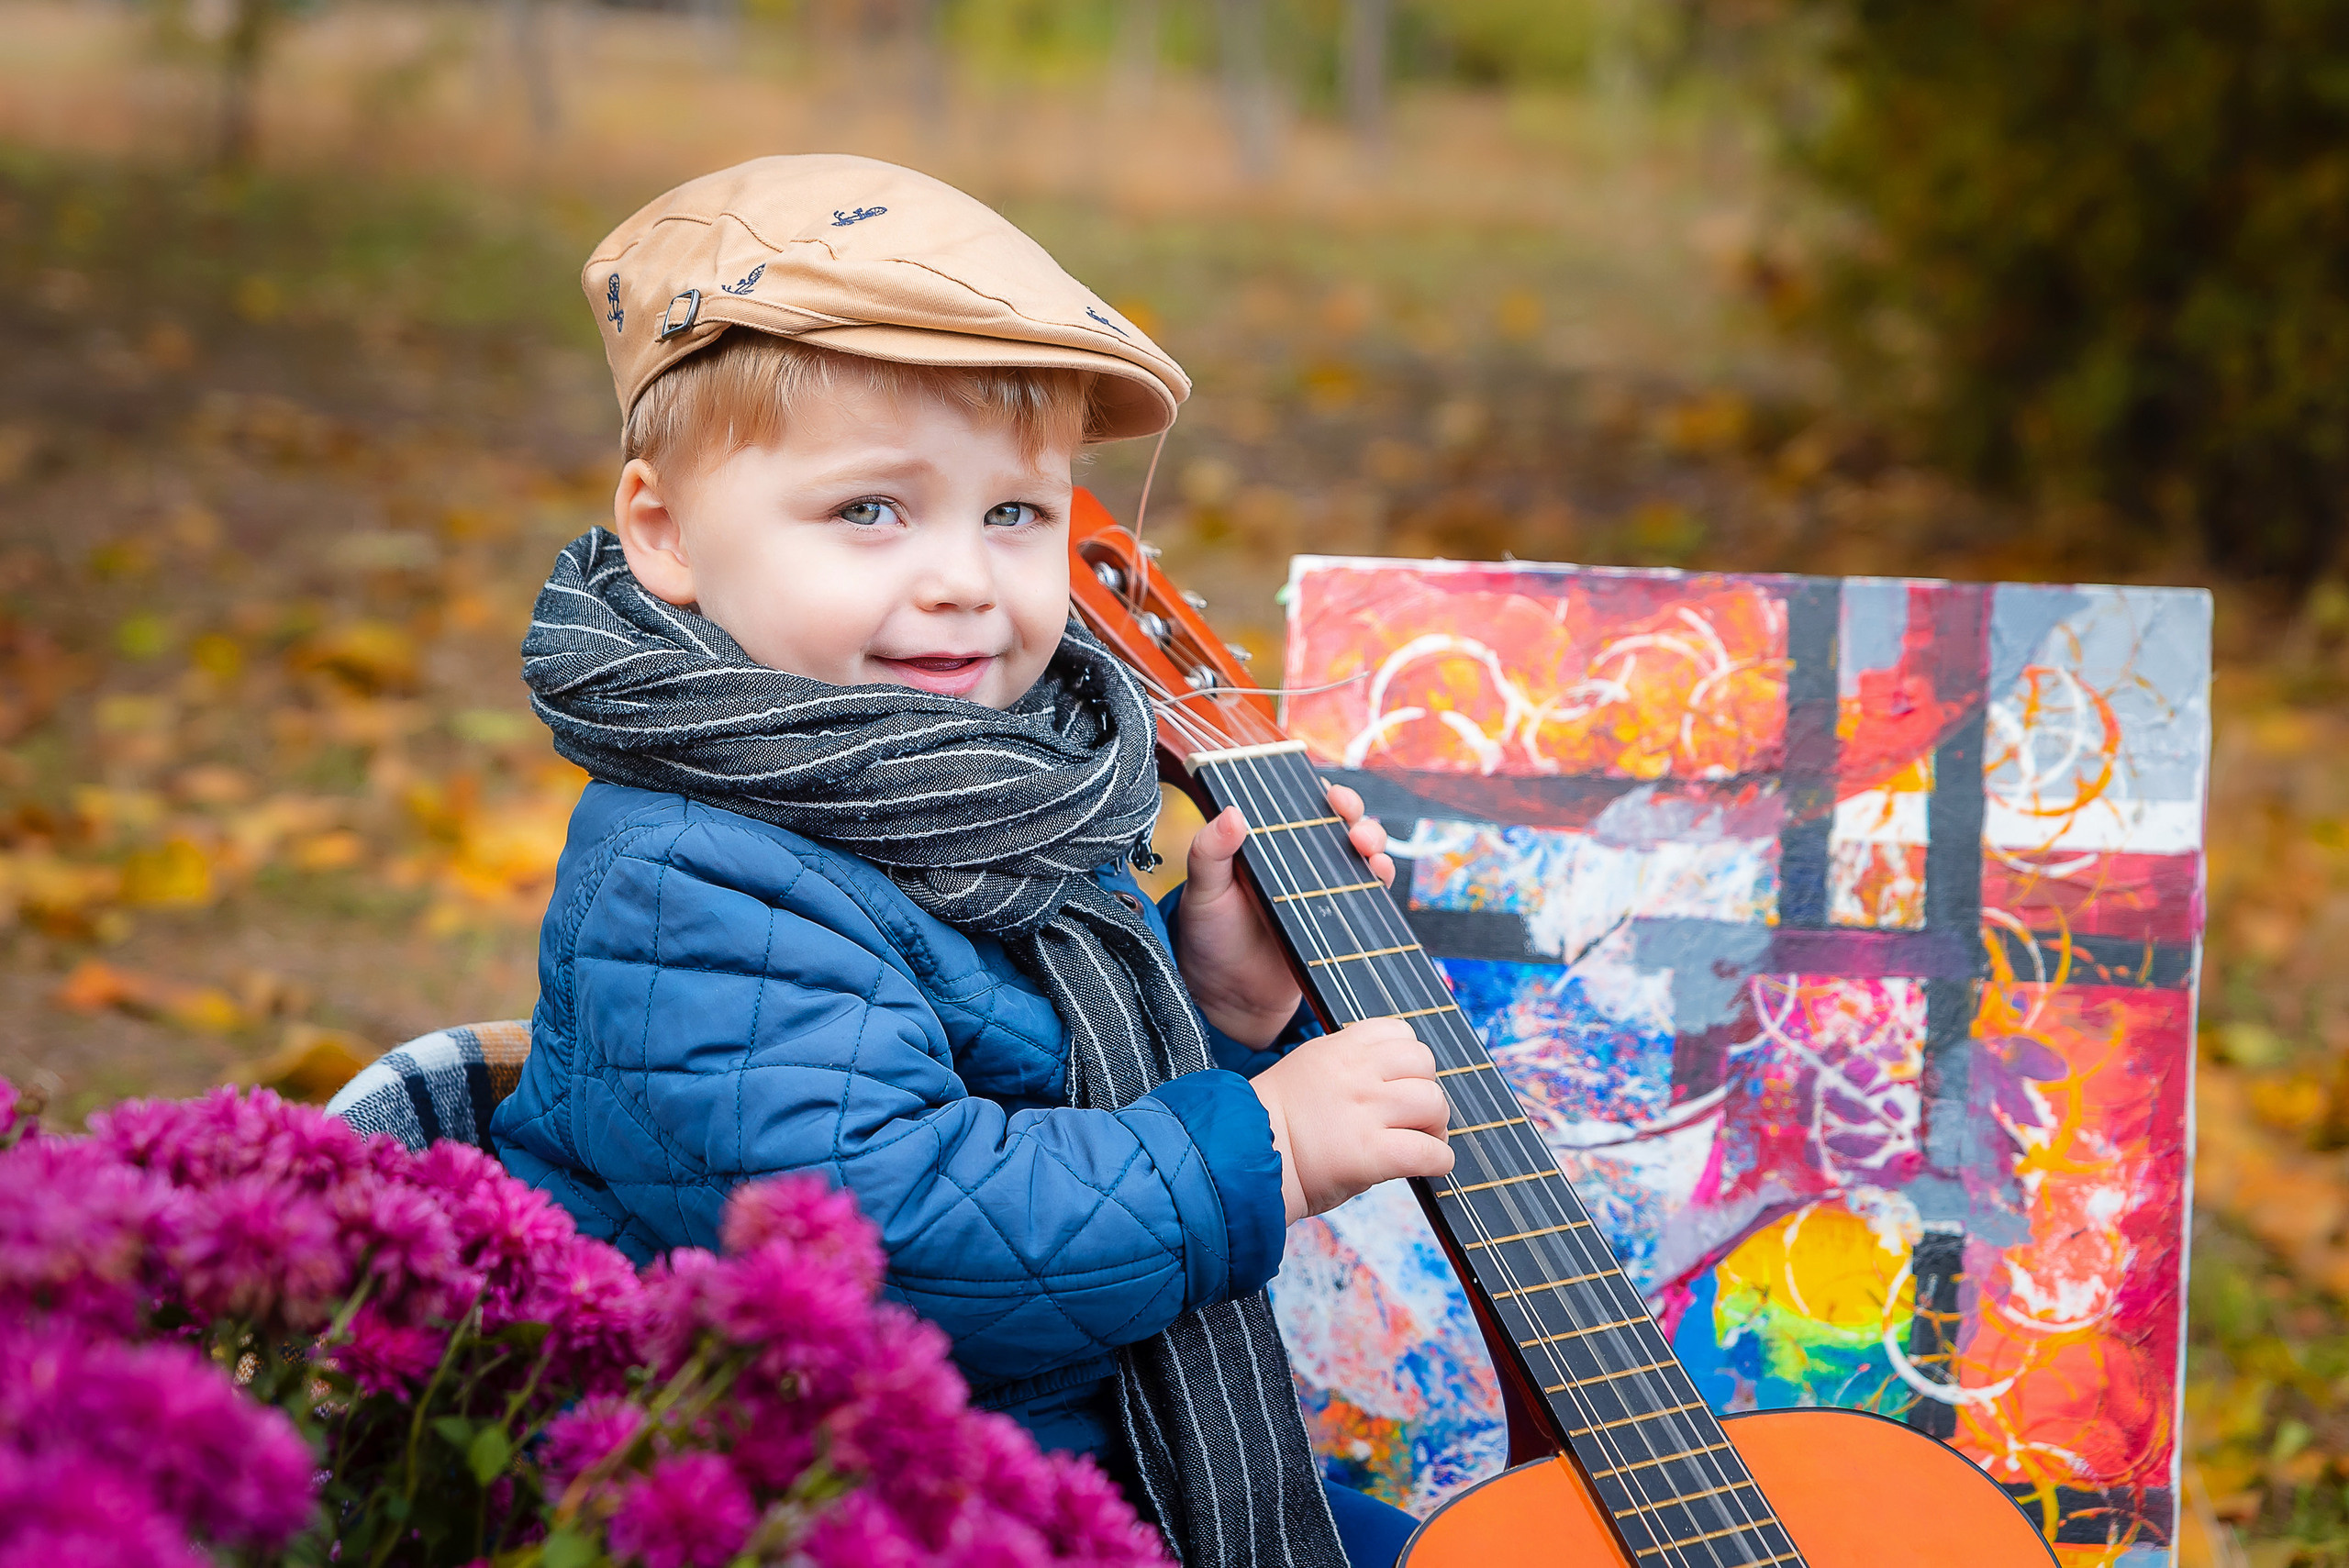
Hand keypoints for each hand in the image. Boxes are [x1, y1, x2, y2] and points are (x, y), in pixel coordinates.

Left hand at [1176, 783, 1392, 1048]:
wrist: (1229, 997)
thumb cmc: (1210, 936)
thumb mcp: (1204, 891)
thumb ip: (1210, 852)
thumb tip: (1232, 813)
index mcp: (1268, 843)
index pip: (1300, 807)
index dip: (1320, 794)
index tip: (1328, 794)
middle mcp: (1301, 862)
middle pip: (1341, 824)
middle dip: (1356, 814)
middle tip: (1350, 820)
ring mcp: (1326, 891)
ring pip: (1363, 856)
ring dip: (1374, 844)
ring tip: (1366, 851)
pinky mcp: (1343, 922)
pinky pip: (1371, 896)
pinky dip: (1382, 881)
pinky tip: (1378, 878)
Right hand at [1249, 1018, 1451, 1222]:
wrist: (1243, 1159)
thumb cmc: (1270, 1124)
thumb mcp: (1307, 1070)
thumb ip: (1348, 1069)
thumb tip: (1394, 1087)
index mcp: (1338, 1048)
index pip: (1400, 1032)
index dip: (1409, 1061)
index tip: (1401, 1083)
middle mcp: (1356, 1073)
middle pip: (1424, 1063)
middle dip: (1426, 1089)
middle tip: (1414, 1117)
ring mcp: (1365, 1111)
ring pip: (1433, 1102)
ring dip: (1435, 1125)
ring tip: (1422, 1140)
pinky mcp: (1371, 1153)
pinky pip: (1428, 1151)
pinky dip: (1438, 1160)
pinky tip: (1430, 1167)